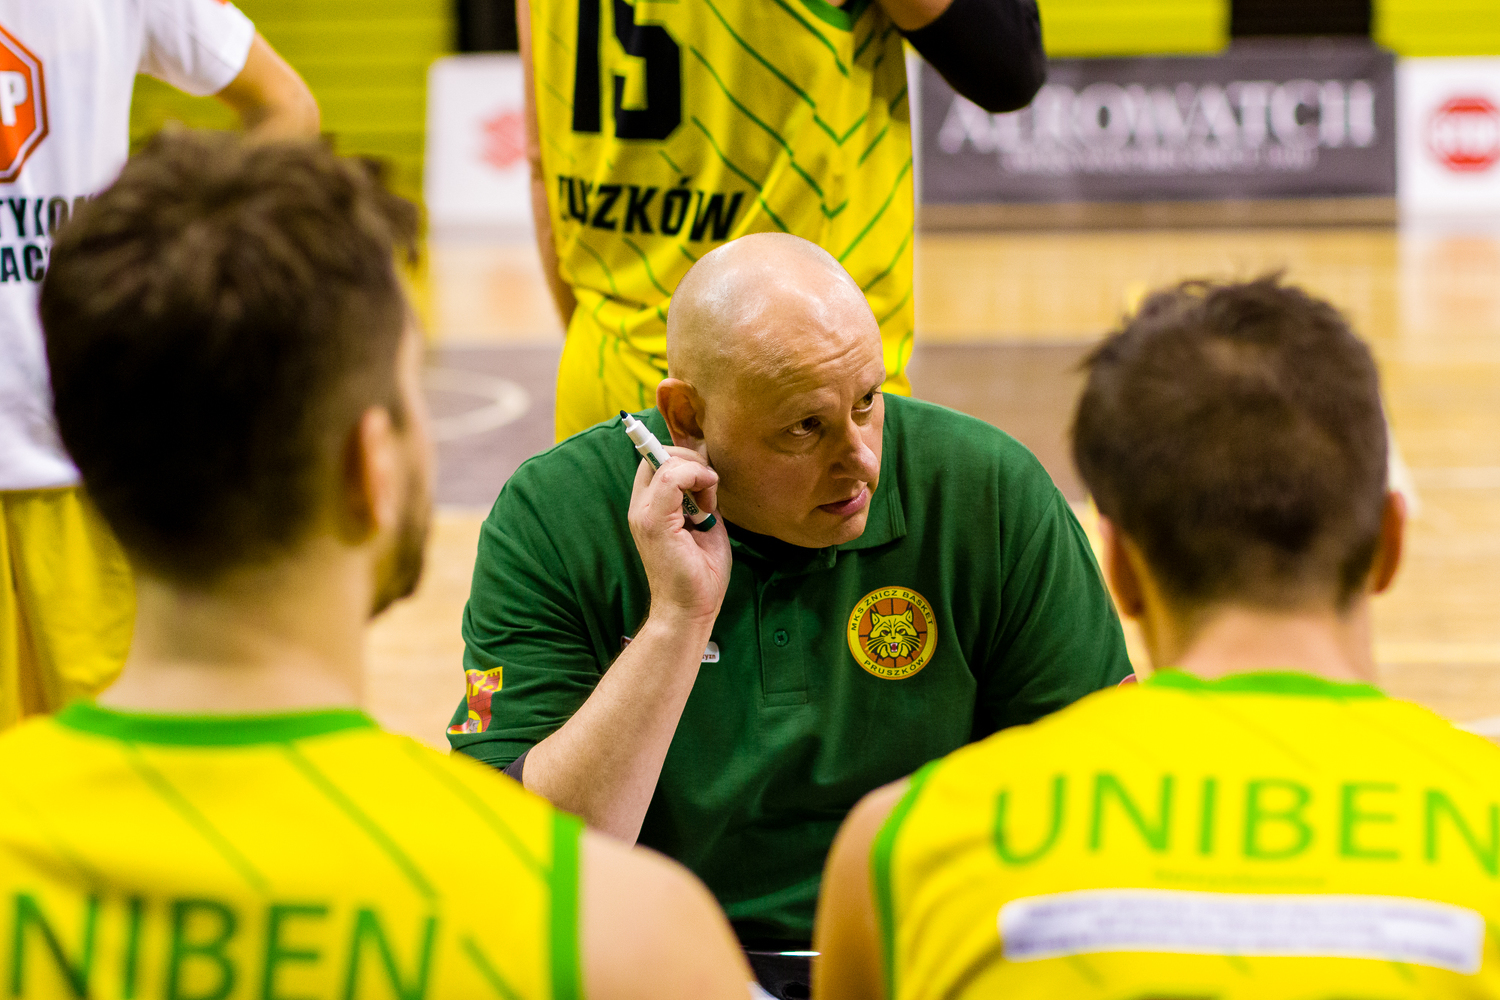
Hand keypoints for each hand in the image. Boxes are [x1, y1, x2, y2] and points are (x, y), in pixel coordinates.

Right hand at [628, 448, 731, 627]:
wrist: (691, 609)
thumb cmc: (700, 573)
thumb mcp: (704, 522)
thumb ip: (701, 496)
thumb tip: (707, 468)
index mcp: (649, 507)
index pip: (654, 460)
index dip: (682, 456)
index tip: (705, 475)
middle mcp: (640, 507)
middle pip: (659, 455)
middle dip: (690, 458)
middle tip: (709, 484)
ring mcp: (644, 514)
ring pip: (667, 463)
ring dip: (696, 471)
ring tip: (708, 500)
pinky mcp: (655, 523)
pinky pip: (672, 479)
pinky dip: (695, 476)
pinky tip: (709, 498)